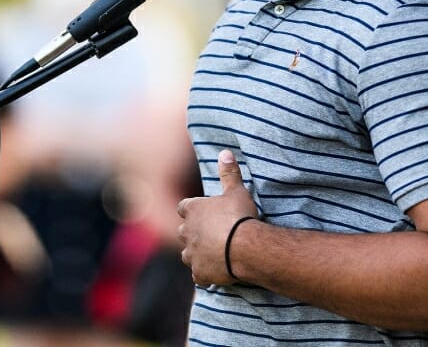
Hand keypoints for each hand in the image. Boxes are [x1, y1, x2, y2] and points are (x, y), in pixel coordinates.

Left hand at [177, 149, 257, 284]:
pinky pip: (198, 275)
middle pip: (182, 231)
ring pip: (187, 254)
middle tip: (208, 233)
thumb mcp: (237, 191)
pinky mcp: (199, 273)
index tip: (200, 211)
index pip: (184, 207)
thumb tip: (225, 152)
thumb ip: (229, 173)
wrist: (245, 247)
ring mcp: (191, 254)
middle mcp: (187, 232)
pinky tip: (215, 272)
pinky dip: (204, 274)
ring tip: (211, 253)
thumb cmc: (239, 216)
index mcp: (193, 210)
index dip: (192, 209)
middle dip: (192, 232)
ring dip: (195, 253)